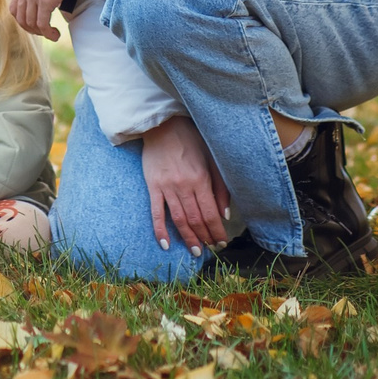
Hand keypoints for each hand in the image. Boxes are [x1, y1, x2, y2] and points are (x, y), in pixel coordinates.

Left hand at [9, 0, 84, 40]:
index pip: (15, 8)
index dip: (23, 19)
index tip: (35, 22)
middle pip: (21, 18)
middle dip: (32, 29)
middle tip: (45, 31)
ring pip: (31, 23)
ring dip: (41, 32)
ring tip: (52, 34)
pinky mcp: (45, 0)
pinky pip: (42, 24)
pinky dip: (48, 33)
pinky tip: (56, 34)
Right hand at [140, 115, 231, 253]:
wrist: (163, 126)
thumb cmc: (191, 142)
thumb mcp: (212, 161)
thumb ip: (220, 188)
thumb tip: (224, 215)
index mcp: (201, 180)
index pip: (210, 214)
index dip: (216, 231)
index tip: (221, 241)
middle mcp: (183, 186)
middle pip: (195, 220)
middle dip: (205, 237)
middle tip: (210, 249)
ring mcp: (166, 187)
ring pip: (178, 219)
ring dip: (188, 238)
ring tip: (194, 251)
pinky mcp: (152, 186)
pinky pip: (156, 212)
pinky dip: (160, 230)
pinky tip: (165, 244)